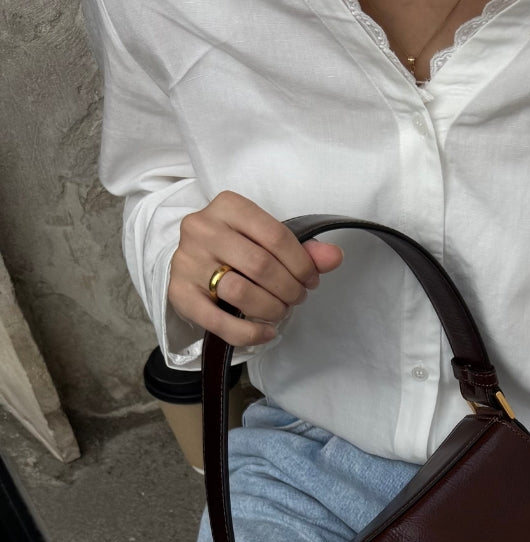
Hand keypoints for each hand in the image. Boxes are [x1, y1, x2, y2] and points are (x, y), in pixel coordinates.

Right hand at [168, 190, 344, 349]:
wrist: (190, 263)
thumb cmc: (235, 249)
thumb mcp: (266, 240)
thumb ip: (302, 249)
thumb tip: (335, 257)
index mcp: (228, 206)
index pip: (276, 235)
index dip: (302, 264)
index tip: (311, 280)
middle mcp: (203, 228)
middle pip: (261, 266)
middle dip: (289, 289)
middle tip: (296, 298)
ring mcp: (187, 261)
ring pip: (241, 292)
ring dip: (271, 309)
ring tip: (280, 312)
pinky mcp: (179, 293)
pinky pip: (219, 322)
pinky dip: (249, 333)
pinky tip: (265, 333)